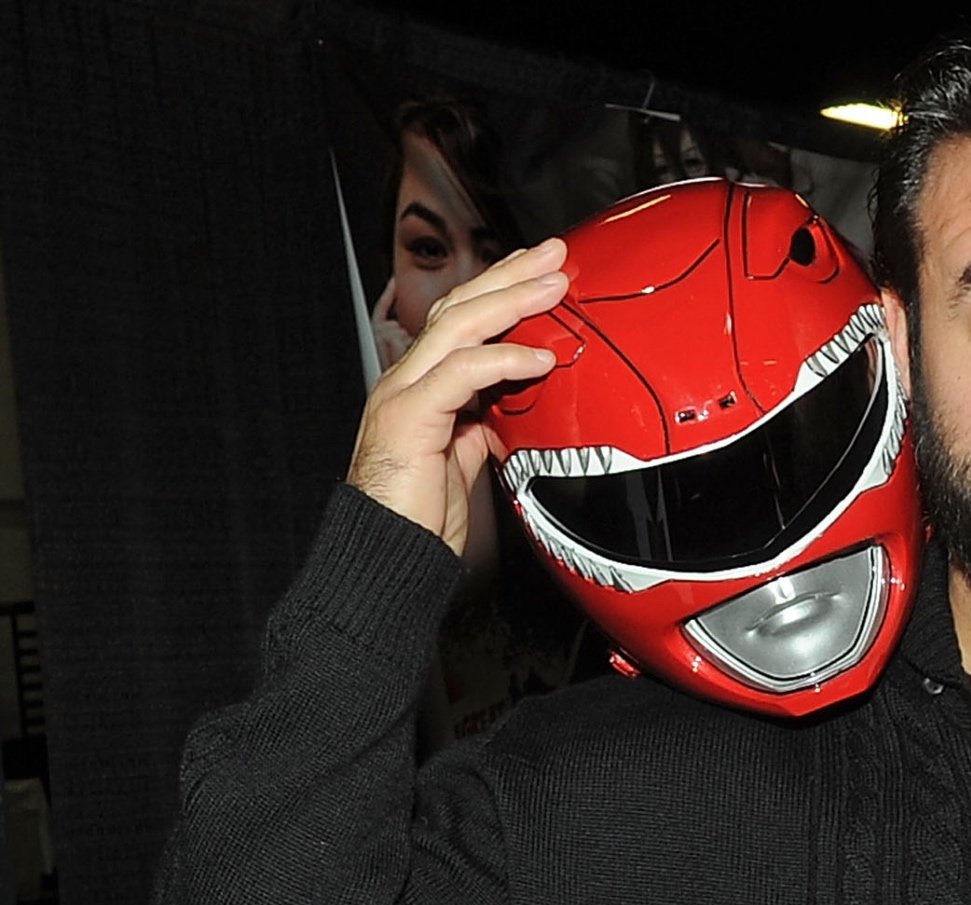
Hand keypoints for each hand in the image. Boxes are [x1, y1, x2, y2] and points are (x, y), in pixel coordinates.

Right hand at [346, 239, 566, 553]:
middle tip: (555, 255)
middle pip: (460, 307)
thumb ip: (488, 420)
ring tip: (554, 286)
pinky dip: (503, 360)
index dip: (502, 289)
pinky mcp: (408, 418)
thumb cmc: (424, 514)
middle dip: (510, 275)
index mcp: (423, 384)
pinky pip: (460, 374)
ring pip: (458, 326)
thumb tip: (522, 399)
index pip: (464, 319)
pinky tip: (538, 358)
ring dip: (512, 300)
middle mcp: (407, 378)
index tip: (543, 272)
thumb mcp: (469, 455)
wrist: (386, 555)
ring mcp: (402, 393)